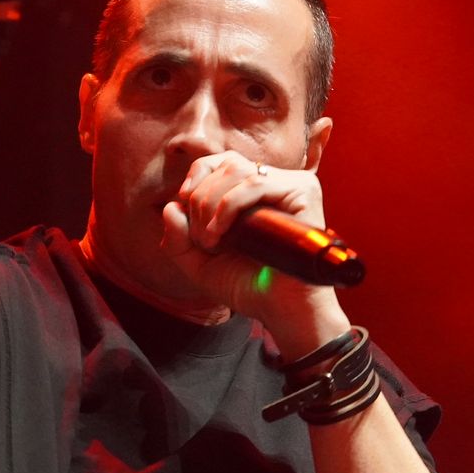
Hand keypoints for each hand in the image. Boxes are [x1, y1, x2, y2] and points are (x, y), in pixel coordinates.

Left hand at [161, 152, 349, 345]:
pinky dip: (229, 205)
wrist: (280, 310)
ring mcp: (290, 185)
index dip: (196, 177)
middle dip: (200, 198)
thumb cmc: (248, 288)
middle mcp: (274, 184)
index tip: (183, 206)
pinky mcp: (303, 192)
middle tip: (201, 237)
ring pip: (237, 170)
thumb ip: (178, 240)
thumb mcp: (201, 265)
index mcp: (254, 193)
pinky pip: (256, 183)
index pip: (221, 162)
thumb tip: (170, 206)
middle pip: (225, 163)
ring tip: (211, 240)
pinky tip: (220, 231)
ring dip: (211, 204)